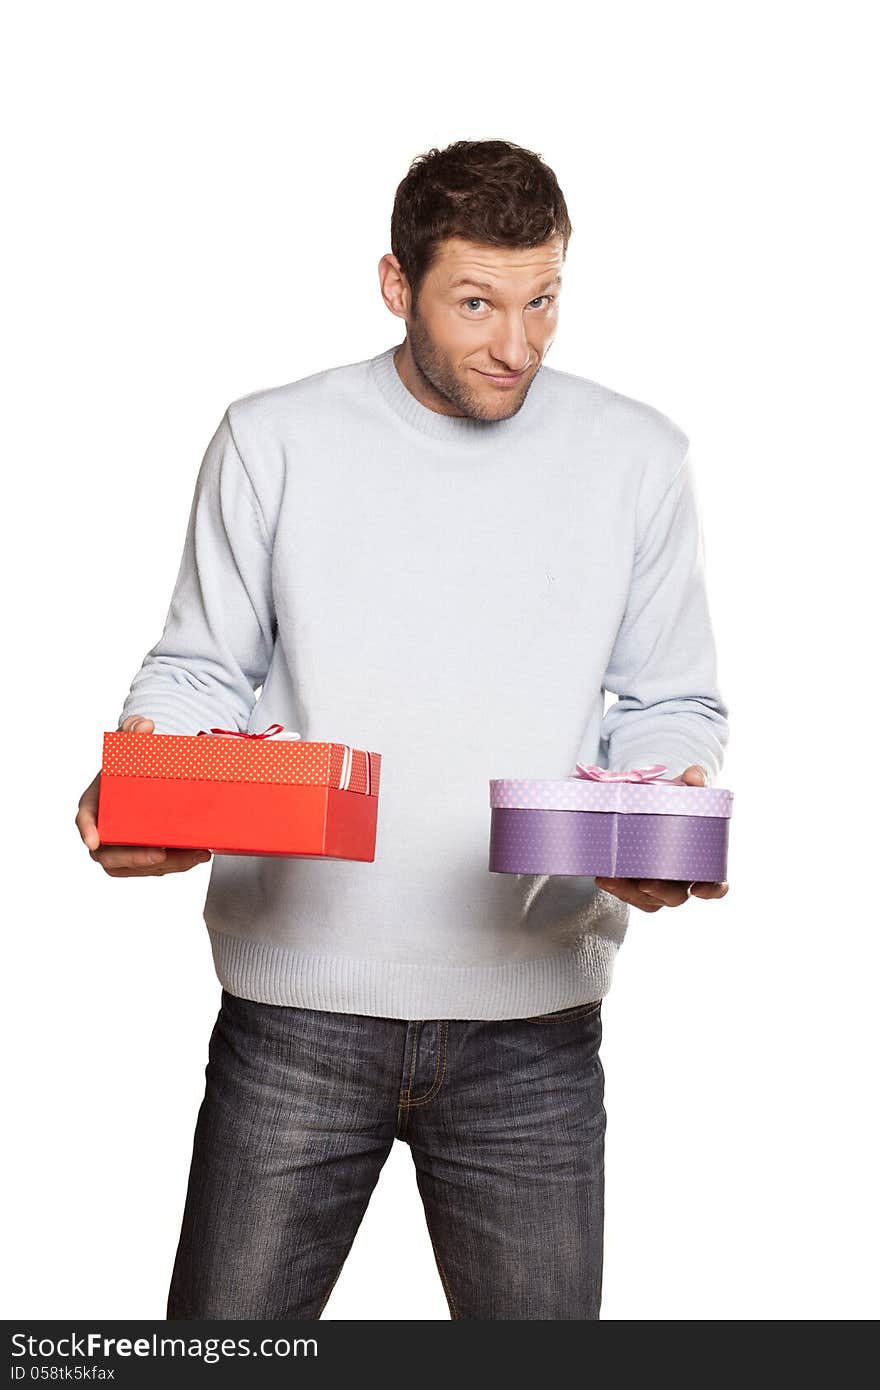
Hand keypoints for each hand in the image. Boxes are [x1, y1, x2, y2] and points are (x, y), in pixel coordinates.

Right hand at [76, 715, 212, 876]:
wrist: (141, 781)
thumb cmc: (128, 767)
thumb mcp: (128, 744)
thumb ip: (132, 732)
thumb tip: (144, 725)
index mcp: (94, 804)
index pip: (85, 819)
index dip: (88, 830)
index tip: (94, 841)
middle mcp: (103, 831)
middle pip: (112, 855)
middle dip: (137, 858)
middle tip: (162, 854)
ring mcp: (121, 848)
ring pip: (137, 866)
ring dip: (167, 865)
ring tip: (195, 854)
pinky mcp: (142, 855)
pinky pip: (154, 867)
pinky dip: (176, 864)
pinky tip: (197, 856)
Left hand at [594, 764, 728, 911]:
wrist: (650, 806)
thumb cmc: (675, 802)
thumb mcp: (685, 789)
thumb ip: (694, 780)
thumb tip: (694, 777)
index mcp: (702, 861)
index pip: (715, 883)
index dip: (712, 889)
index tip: (700, 888)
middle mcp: (682, 879)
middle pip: (677, 896)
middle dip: (662, 892)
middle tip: (646, 883)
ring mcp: (659, 887)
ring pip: (649, 900)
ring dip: (630, 893)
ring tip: (611, 877)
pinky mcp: (637, 888)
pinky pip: (629, 896)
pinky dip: (616, 889)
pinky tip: (603, 876)